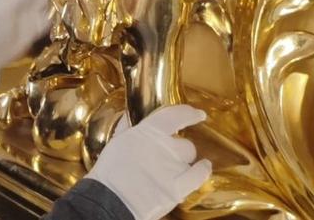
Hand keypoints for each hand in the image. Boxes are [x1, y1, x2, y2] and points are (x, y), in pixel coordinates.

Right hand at [85, 105, 211, 219]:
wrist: (110, 200)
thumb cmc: (109, 172)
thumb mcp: (115, 142)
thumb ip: (126, 127)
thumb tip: (128, 115)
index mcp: (147, 132)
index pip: (176, 115)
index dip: (189, 114)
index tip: (197, 114)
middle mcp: (164, 146)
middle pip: (184, 143)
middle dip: (178, 148)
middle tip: (168, 155)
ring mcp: (173, 167)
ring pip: (189, 157)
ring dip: (183, 161)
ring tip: (176, 167)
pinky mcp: (178, 187)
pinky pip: (199, 175)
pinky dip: (202, 170)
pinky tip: (203, 167)